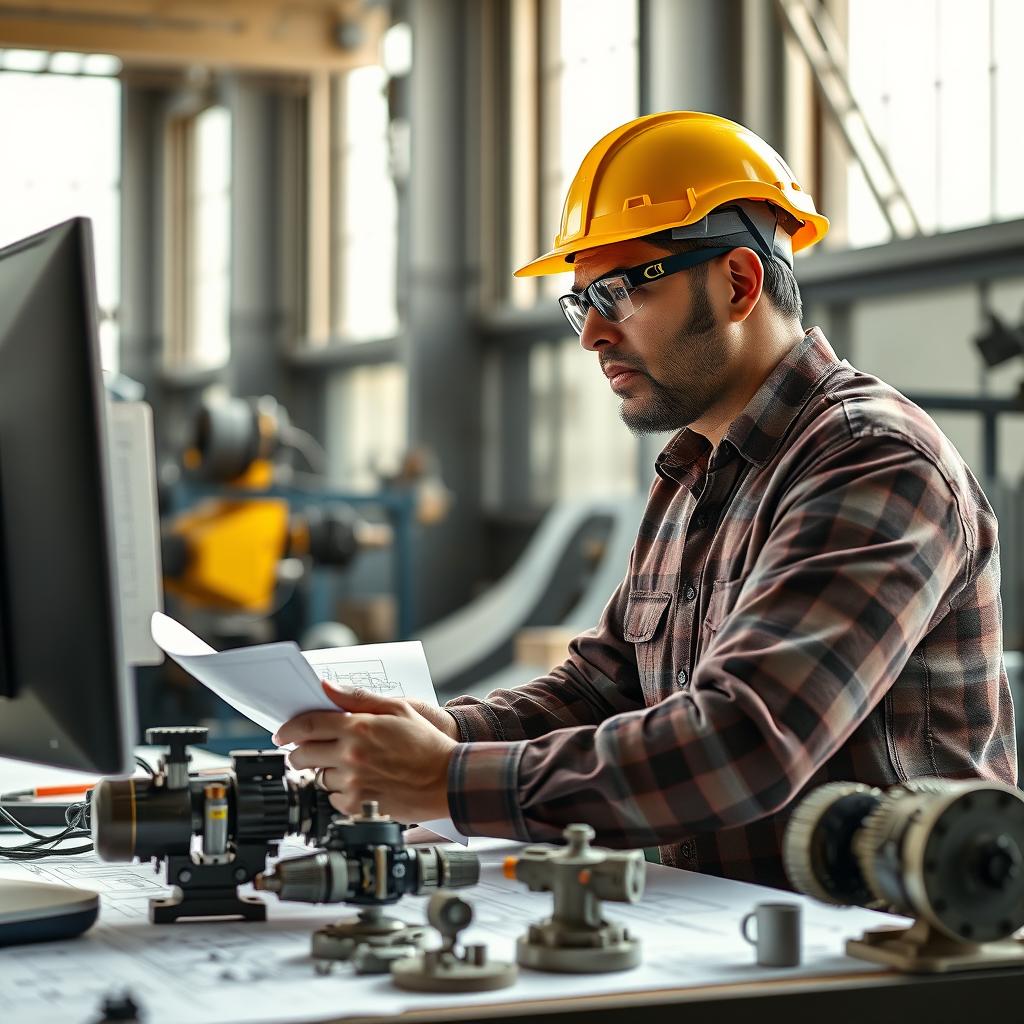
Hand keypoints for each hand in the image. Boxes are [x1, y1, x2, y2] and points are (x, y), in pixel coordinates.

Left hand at [273, 682, 458, 822]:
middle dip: (301, 751)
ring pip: (316, 777)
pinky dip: (338, 791)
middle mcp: (351, 755)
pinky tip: (358, 783)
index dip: (289, 729)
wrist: (448, 780)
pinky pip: (331, 798)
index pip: (307, 725)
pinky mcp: (357, 805)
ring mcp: (353, 782)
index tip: (282, 733)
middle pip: (302, 754)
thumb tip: (327, 686)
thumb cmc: (426, 743)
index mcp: (359, 727)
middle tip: (310, 751)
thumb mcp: (398, 708)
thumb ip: (358, 698)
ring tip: (346, 766)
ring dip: (323, 771)